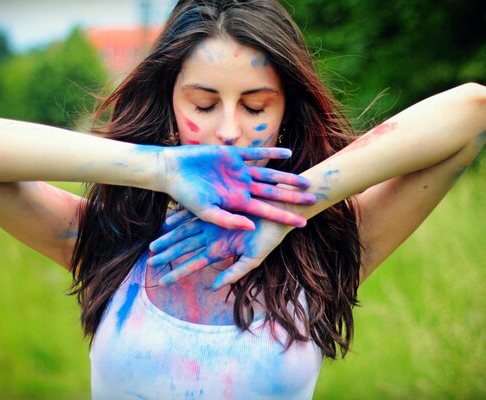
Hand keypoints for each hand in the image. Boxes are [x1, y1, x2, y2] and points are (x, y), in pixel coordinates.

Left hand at [147, 209, 290, 289]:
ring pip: (185, 232)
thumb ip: (233, 273)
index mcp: (220, 250)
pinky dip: (180, 217)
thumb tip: (212, 288)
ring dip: (169, 238)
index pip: (193, 263)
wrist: (280, 212)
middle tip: (149, 262)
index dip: (177, 272)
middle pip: (185, 248)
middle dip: (167, 255)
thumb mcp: (252, 259)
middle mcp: (213, 237)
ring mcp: (213, 222)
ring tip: (153, 246)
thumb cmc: (269, 237)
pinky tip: (168, 222)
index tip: (162, 282)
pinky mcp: (217, 206)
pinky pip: (194, 212)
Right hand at [160, 145, 314, 229]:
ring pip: (269, 175)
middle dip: (292, 198)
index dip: (284, 217)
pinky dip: (272, 153)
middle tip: (313, 200)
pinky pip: (257, 154)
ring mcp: (239, 171)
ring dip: (287, 177)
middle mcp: (241, 187)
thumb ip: (229, 219)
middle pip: (272, 193)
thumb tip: (252, 226)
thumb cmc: (186, 195)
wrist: (173, 171)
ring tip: (305, 181)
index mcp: (237, 203)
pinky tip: (288, 153)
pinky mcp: (233, 155)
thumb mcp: (206, 211)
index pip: (266, 212)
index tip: (303, 222)